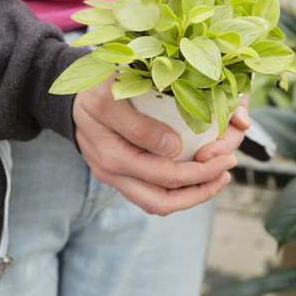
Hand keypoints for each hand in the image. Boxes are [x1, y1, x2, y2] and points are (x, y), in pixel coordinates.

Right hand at [72, 74, 238, 215]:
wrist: (68, 99)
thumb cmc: (92, 92)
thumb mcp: (111, 100)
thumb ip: (139, 127)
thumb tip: (174, 149)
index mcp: (113, 157)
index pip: (166, 176)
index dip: (201, 172)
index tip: (225, 156)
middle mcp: (113, 174)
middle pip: (163, 202)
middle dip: (201, 190)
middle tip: (227, 171)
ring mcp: (115, 178)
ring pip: (157, 203)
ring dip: (191, 195)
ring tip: (218, 177)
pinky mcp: (119, 175)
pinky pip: (150, 194)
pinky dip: (176, 190)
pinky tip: (196, 175)